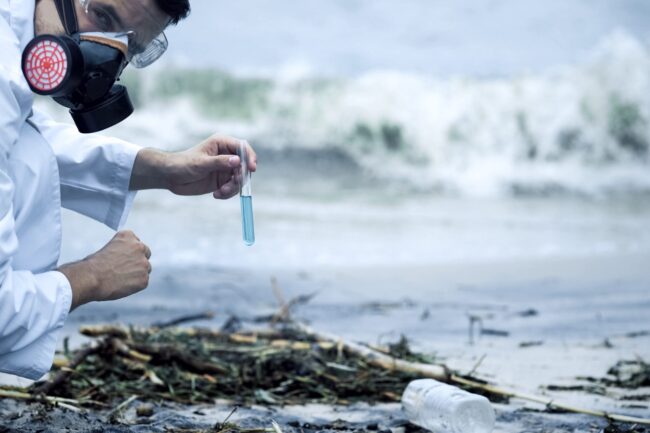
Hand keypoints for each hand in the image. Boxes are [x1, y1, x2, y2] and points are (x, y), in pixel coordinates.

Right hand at [59, 230, 151, 310]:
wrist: (91, 278)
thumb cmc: (94, 265)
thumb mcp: (108, 247)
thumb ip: (122, 249)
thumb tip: (129, 258)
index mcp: (128, 236)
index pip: (137, 243)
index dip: (130, 252)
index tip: (122, 259)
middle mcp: (139, 247)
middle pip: (146, 253)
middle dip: (138, 260)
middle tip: (125, 269)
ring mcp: (143, 263)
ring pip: (146, 268)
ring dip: (137, 273)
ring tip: (120, 278)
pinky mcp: (144, 278)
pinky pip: (143, 281)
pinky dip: (135, 285)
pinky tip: (122, 285)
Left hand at [129, 135, 256, 198]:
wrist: (171, 177)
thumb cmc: (182, 164)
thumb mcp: (201, 163)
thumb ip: (219, 162)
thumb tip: (238, 161)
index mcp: (222, 143)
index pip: (243, 147)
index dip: (250, 157)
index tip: (251, 169)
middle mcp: (226, 155)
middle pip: (245, 165)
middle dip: (240, 177)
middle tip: (230, 185)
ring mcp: (226, 168)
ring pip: (240, 179)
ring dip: (233, 188)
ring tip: (220, 192)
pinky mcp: (223, 180)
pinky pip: (233, 188)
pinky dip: (228, 193)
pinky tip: (216, 195)